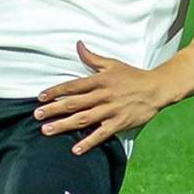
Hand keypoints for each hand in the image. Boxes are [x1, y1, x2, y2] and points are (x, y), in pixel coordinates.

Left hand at [34, 41, 166, 154]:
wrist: (157, 88)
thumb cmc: (132, 75)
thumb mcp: (112, 64)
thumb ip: (92, 57)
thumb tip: (78, 45)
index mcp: (99, 80)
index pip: (72, 86)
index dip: (55, 91)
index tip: (40, 97)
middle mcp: (102, 95)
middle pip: (73, 103)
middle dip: (53, 109)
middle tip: (37, 115)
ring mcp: (110, 110)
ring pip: (83, 119)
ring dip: (64, 125)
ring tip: (47, 131)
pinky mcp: (119, 123)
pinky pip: (101, 134)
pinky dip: (88, 141)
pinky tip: (75, 149)